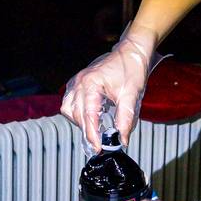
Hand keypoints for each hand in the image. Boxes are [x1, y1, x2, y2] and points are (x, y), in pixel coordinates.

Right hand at [60, 22, 157, 150]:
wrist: (131, 52)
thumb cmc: (132, 69)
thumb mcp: (132, 96)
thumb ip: (126, 119)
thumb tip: (122, 139)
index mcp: (91, 83)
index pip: (88, 116)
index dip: (92, 135)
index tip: (98, 148)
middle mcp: (79, 82)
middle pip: (77, 115)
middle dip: (87, 131)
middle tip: (101, 143)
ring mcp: (76, 82)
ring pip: (68, 110)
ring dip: (80, 122)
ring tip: (95, 129)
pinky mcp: (77, 83)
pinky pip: (70, 102)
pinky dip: (77, 113)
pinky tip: (90, 117)